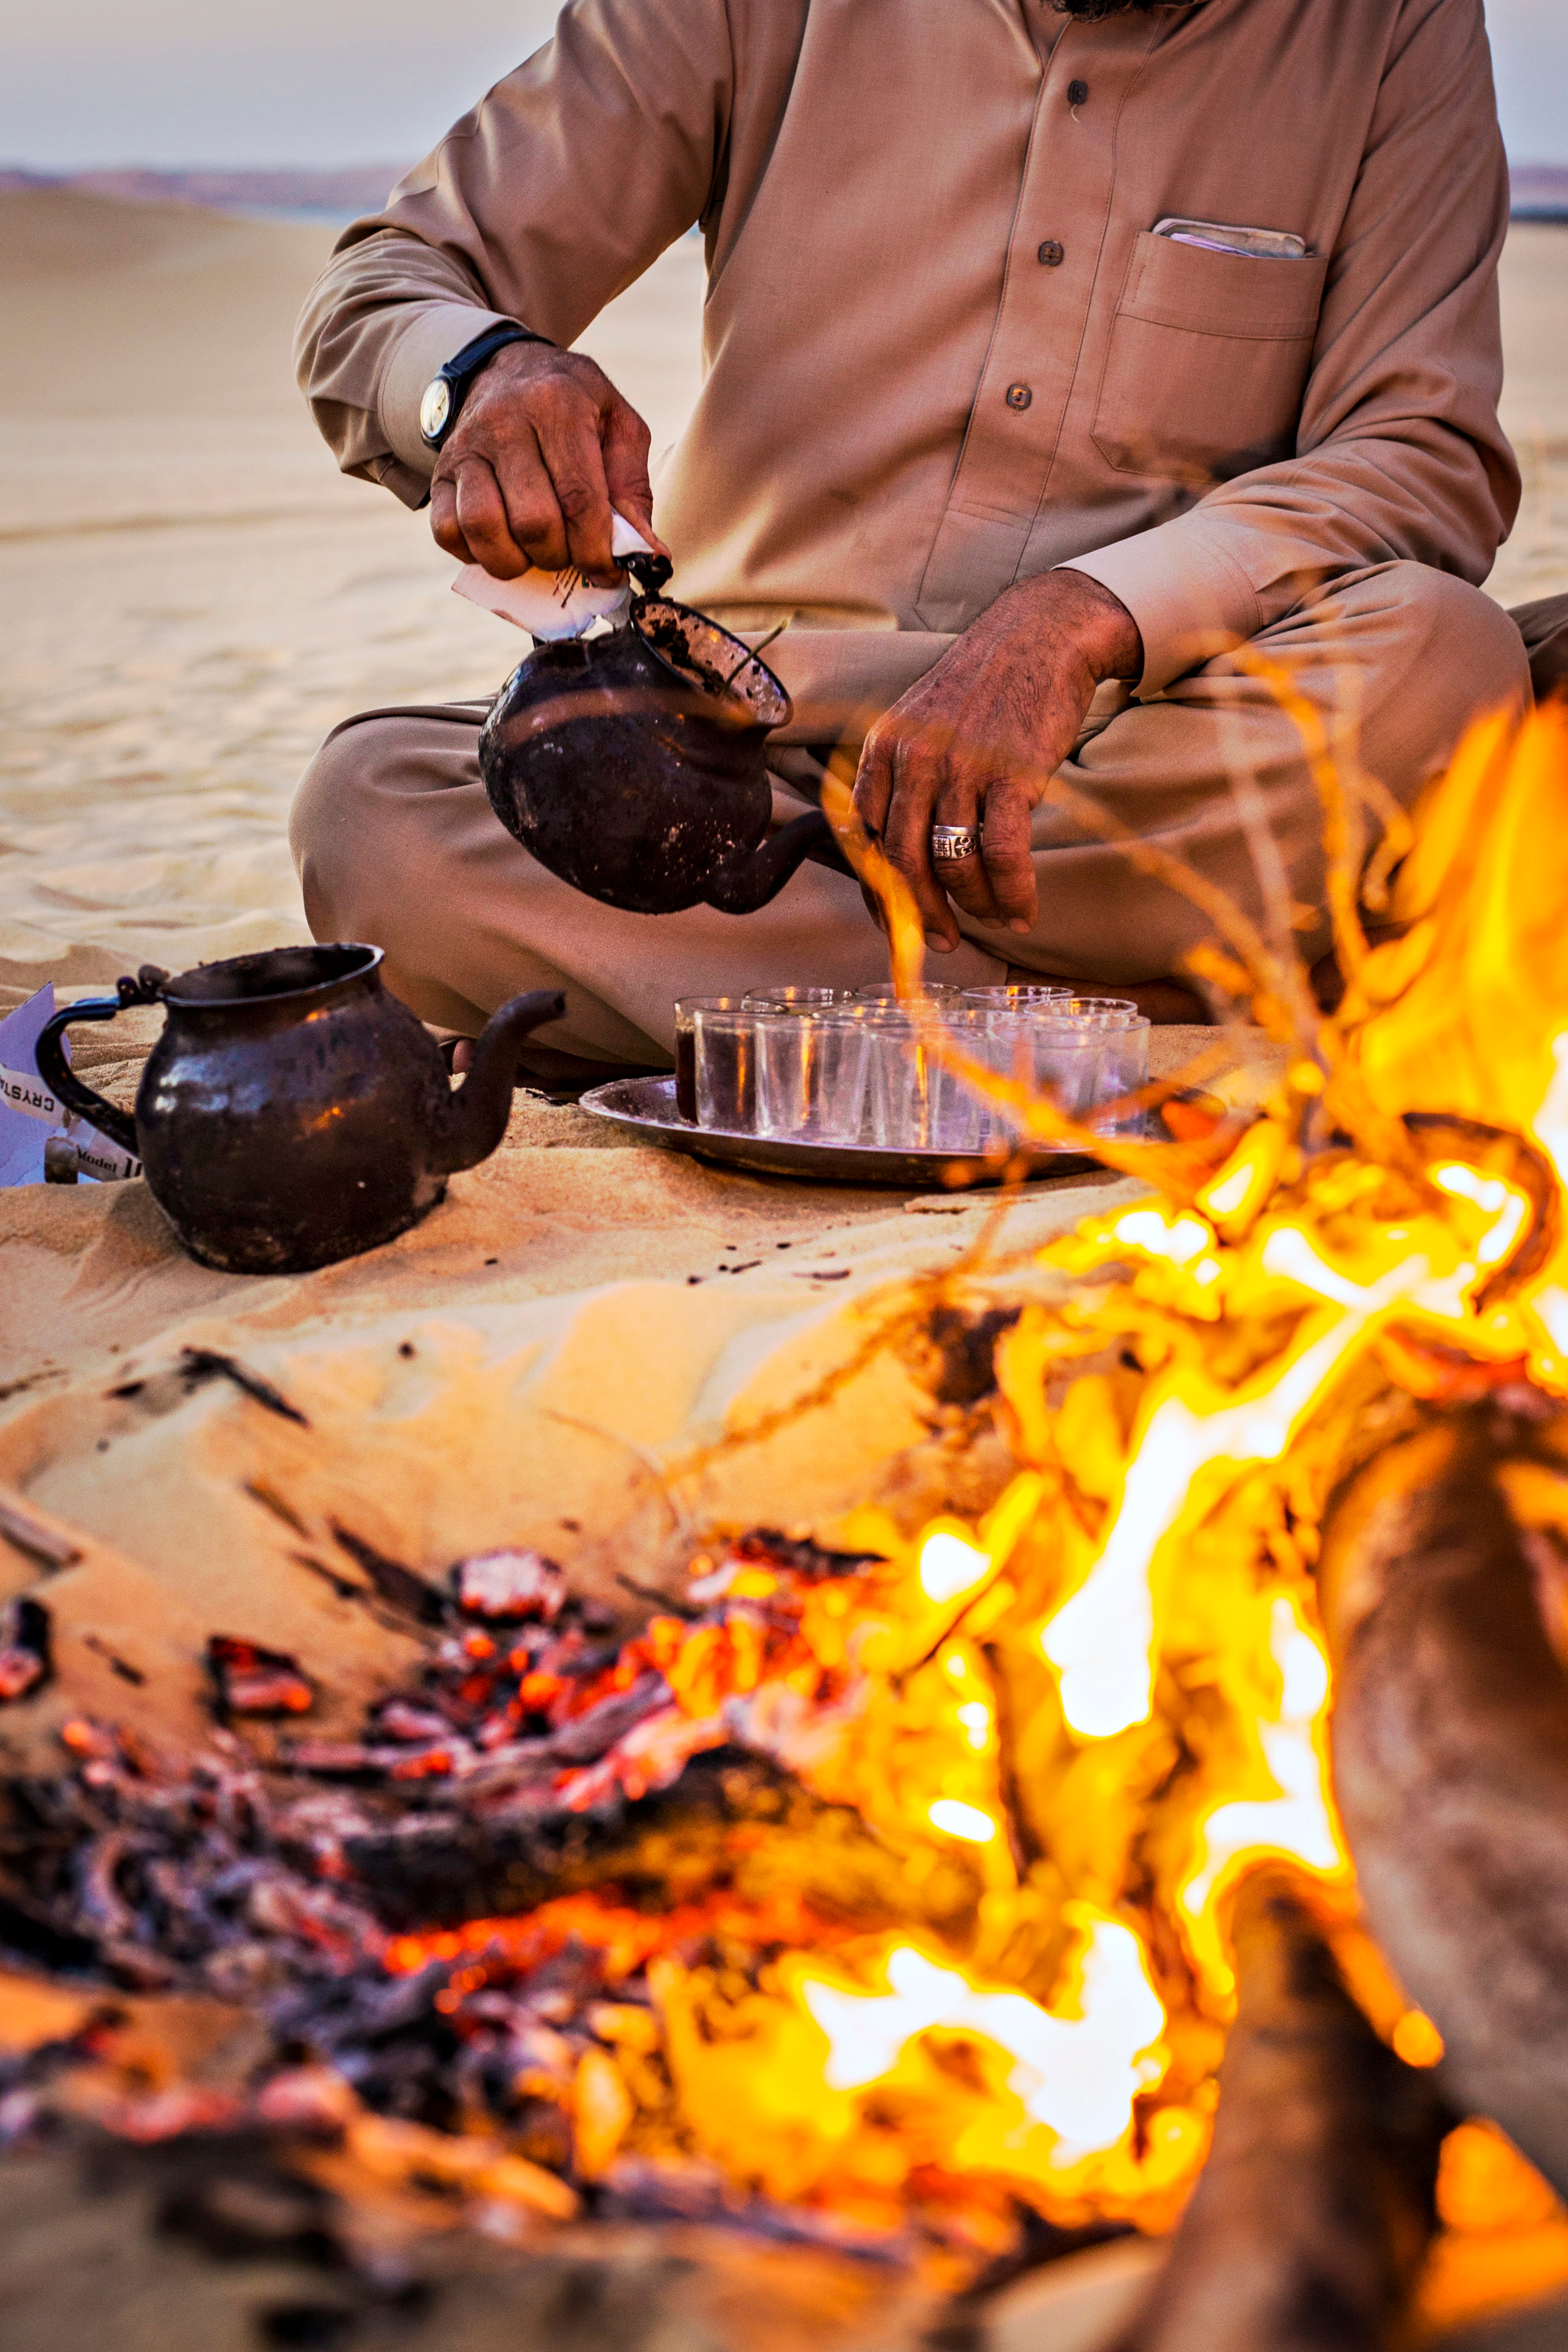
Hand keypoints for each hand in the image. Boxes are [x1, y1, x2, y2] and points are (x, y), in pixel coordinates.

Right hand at [429, 341, 669, 586]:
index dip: (597, 551)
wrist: (508, 371)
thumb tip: (650, 557)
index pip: (579, 499)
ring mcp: (466, 446)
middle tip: (572, 553)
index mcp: (559, 404)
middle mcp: (505, 421)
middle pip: (533, 522)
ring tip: (537, 554)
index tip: (608, 572)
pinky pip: (448, 532)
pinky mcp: (441, 471)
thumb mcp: (619, 429)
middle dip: (561, 556)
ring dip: (517, 562)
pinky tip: (504, 545)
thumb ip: (634, 491)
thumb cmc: (576, 408)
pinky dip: (477, 555)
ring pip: (484, 529)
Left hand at [851, 570, 1141, 948]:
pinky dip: (1013, 894)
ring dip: (974, 904)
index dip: (878, 891)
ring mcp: (962, 766)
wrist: (1040, 636)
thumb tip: (899, 856)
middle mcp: (914, 759)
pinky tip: (1023, 911)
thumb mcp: (921, 723)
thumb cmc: (983, 688)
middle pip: (903, 862)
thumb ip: (901, 780)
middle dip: (922, 914)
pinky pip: (1004, 855)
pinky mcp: (1012, 774)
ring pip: (953, 864)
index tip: (897, 923)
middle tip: (943, 940)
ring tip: (993, 917)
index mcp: (884, 749)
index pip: (864, 839)